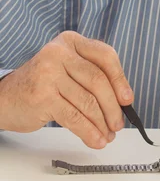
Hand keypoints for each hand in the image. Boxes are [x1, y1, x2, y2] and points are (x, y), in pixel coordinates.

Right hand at [0, 31, 133, 148]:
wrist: (5, 98)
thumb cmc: (42, 84)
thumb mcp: (67, 67)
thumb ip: (92, 74)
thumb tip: (123, 99)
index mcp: (70, 41)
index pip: (105, 55)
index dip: (120, 78)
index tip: (127, 99)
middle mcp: (59, 52)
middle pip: (98, 80)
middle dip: (112, 106)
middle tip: (118, 123)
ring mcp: (49, 73)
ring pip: (88, 102)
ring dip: (102, 123)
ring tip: (107, 135)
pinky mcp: (43, 96)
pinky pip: (74, 117)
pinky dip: (89, 132)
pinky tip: (96, 140)